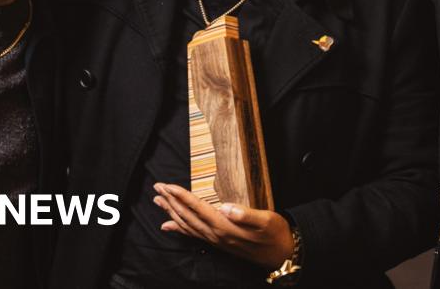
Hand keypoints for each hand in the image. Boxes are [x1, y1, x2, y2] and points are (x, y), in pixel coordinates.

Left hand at [153, 183, 293, 268]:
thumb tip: (226, 207)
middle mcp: (216, 234)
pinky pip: (193, 235)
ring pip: (187, 225)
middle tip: (157, 188)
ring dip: (171, 212)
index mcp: (225, 226)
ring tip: (158, 201)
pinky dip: (179, 229)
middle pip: (187, 216)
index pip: (198, 208)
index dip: (181, 196)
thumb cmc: (276, 234)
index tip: (167, 185)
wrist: (282, 254)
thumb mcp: (266, 220)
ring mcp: (216, 240)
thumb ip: (246, 214)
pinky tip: (168, 226)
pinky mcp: (218, 242)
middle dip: (171, 201)